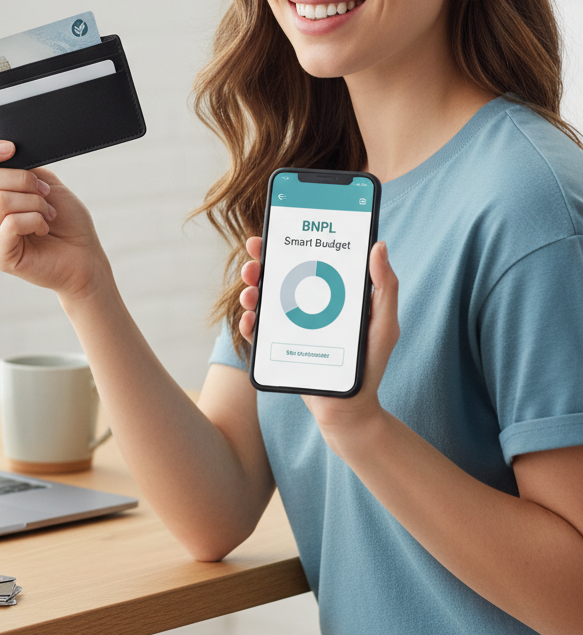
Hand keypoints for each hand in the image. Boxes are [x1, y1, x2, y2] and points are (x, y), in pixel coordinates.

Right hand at [0, 141, 108, 298]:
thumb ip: (23, 170)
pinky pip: (10, 223)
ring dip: (34, 203)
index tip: (11, 148)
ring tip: (48, 215)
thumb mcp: (46, 183)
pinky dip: (34, 220)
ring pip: (1, 200)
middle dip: (23, 179)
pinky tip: (43, 229)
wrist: (84, 256)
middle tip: (45, 193)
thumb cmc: (67, 222)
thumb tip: (4, 159)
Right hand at [237, 236, 400, 446]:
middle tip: (254, 254)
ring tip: (251, 289)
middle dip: (261, 262)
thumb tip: (379, 245)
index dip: (289, 242)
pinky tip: (250, 319)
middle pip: (278, 276)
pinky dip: (249, 324)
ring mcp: (289, 326)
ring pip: (263, 301)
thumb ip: (385, 287)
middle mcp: (305, 306)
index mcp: (329, 293)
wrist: (350, 407)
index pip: (306, 260)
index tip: (277, 228)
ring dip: (251, 289)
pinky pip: (257, 333)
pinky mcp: (277, 348)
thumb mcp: (384, 323)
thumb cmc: (370, 363)